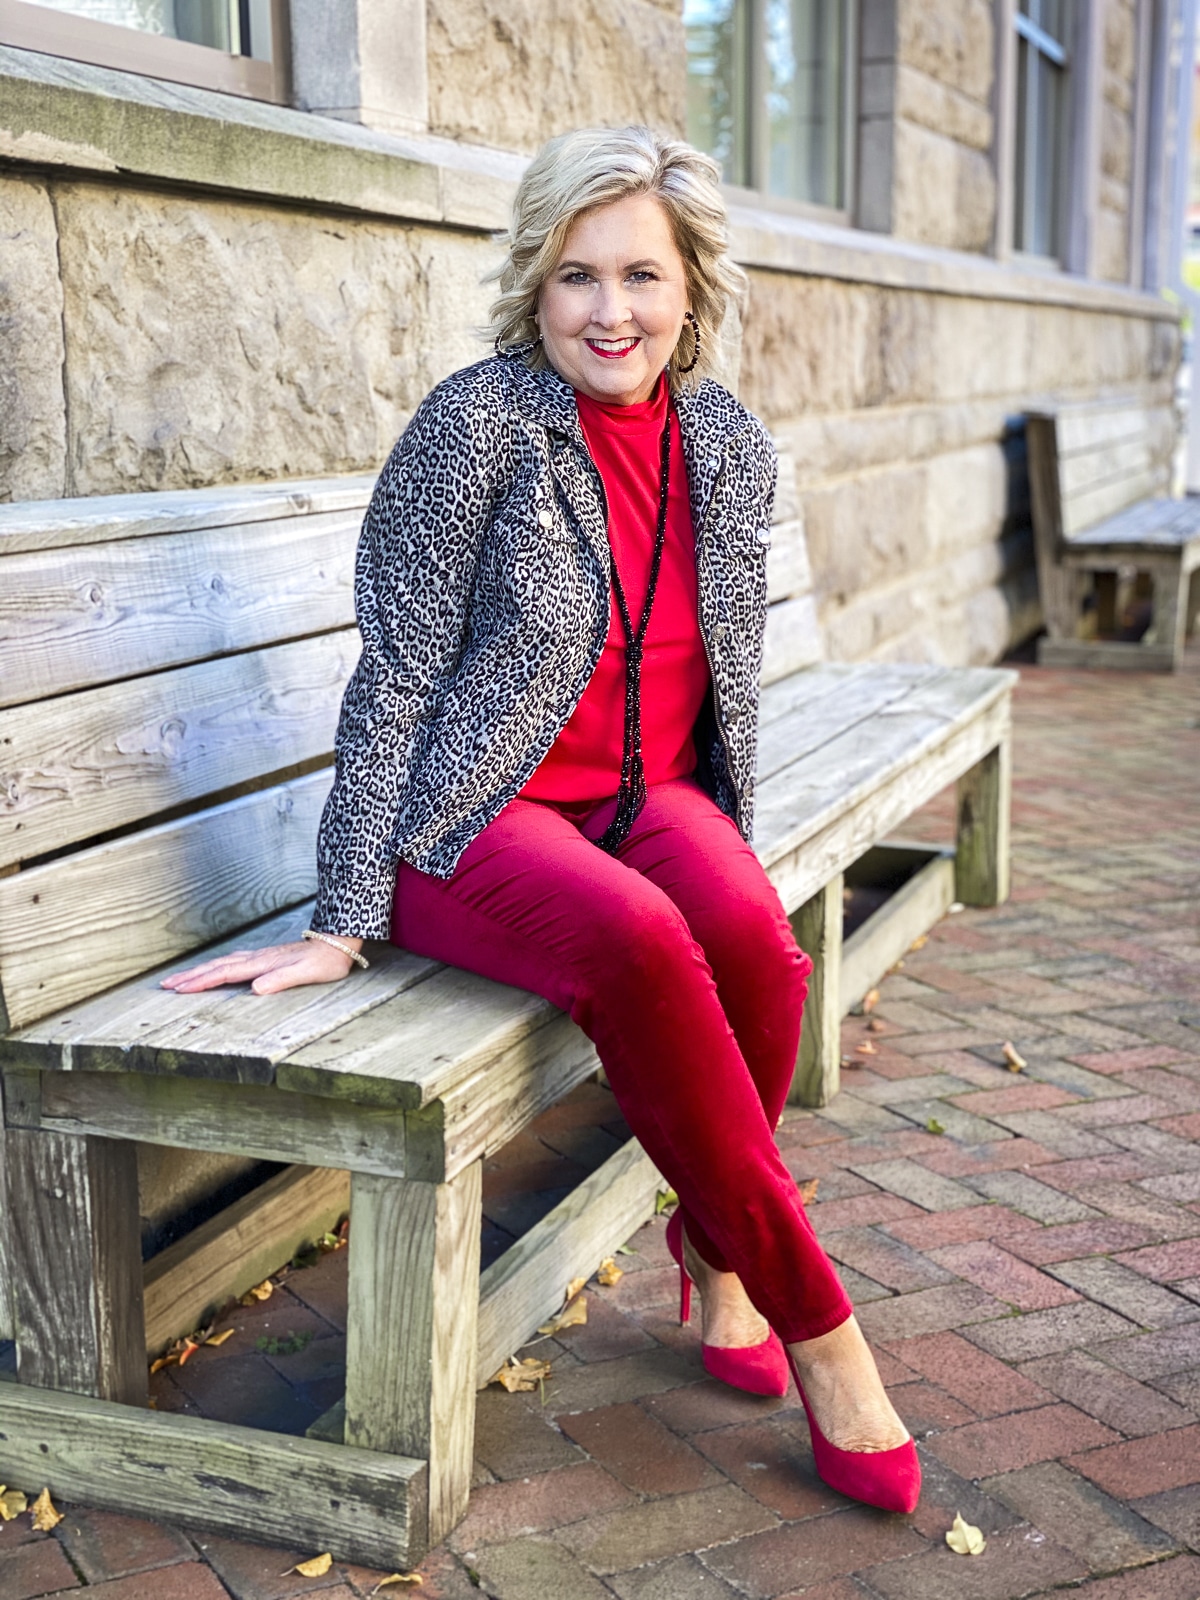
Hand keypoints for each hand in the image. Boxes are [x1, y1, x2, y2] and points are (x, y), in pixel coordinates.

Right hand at [160, 938, 357, 994]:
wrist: (337, 942)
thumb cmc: (325, 961)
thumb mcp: (307, 973)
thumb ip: (281, 979)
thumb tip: (255, 988)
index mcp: (262, 964)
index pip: (225, 973)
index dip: (201, 981)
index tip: (178, 989)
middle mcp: (257, 958)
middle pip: (217, 966)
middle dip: (191, 976)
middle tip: (165, 984)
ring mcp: (260, 956)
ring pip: (222, 962)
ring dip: (200, 970)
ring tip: (180, 978)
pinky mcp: (265, 957)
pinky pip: (232, 962)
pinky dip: (216, 966)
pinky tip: (214, 968)